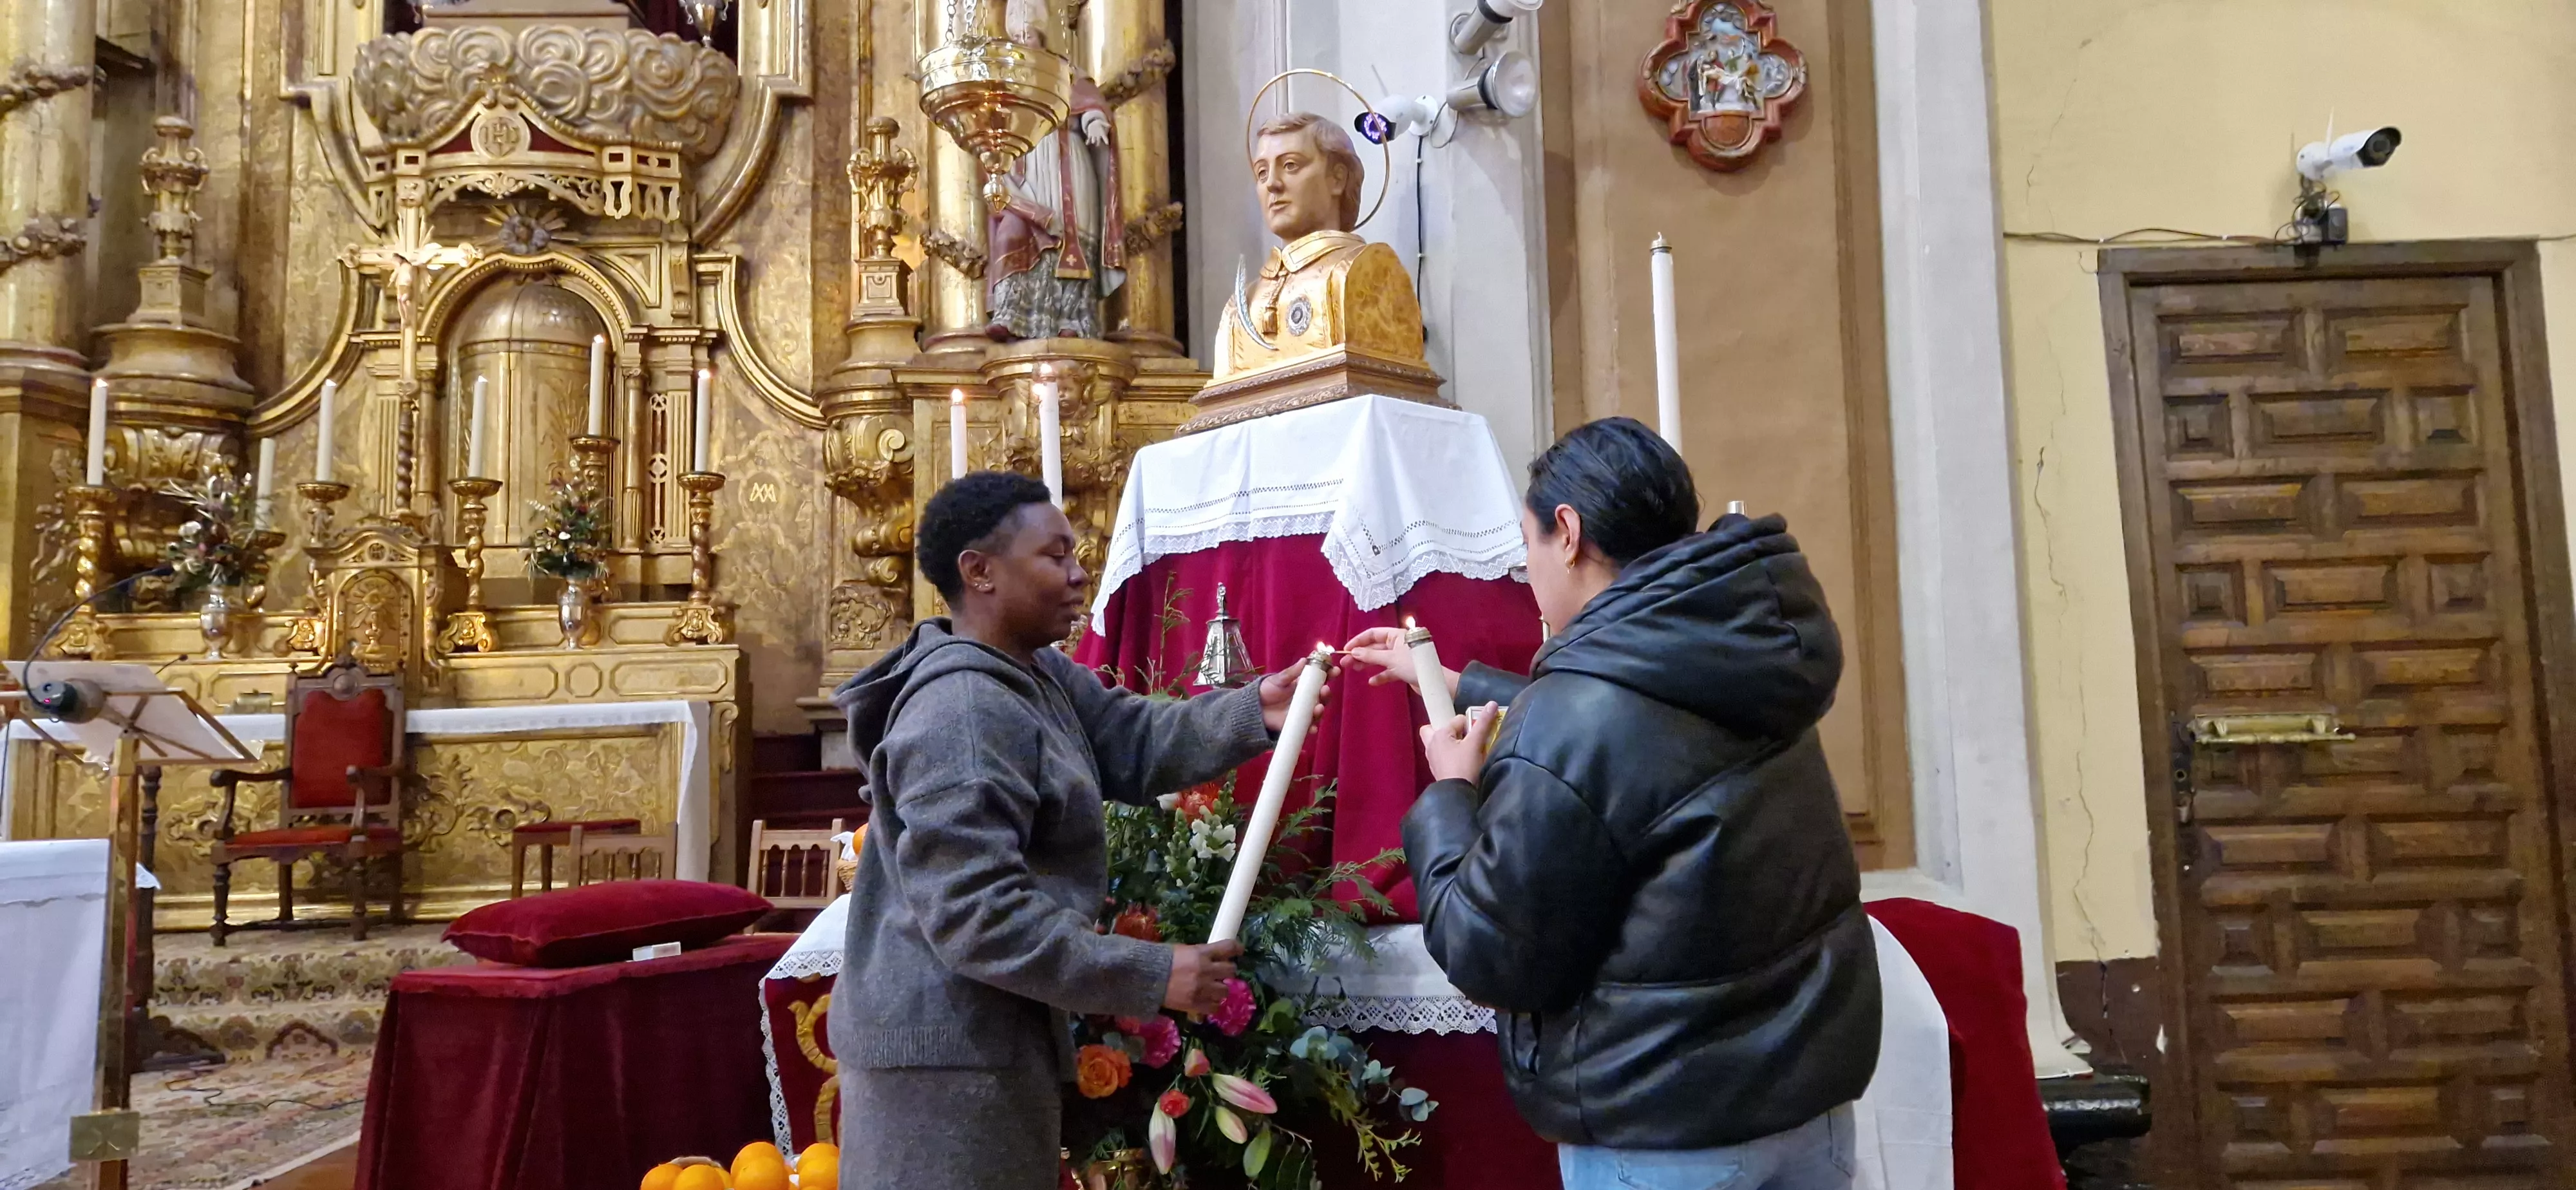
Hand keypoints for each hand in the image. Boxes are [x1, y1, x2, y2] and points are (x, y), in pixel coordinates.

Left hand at [1082, 111, 1111, 147]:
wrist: (1093, 123)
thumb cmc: (1099, 123)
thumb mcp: (1101, 122)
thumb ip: (1105, 124)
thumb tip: (1110, 126)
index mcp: (1102, 133)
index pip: (1105, 137)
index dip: (1106, 140)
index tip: (1107, 143)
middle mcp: (1098, 136)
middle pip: (1099, 140)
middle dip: (1098, 142)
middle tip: (1098, 145)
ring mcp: (1094, 136)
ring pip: (1093, 140)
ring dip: (1093, 140)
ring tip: (1093, 142)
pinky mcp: (1090, 135)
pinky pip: (1089, 139)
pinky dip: (1087, 141)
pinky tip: (1086, 144)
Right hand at [1164, 940, 1240, 1012]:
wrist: (1144, 978)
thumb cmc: (1159, 960)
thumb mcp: (1181, 950)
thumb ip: (1198, 953)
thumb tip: (1210, 956)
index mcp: (1201, 953)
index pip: (1228, 947)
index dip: (1237, 948)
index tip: (1239, 950)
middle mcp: (1206, 970)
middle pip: (1231, 970)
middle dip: (1227, 971)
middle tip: (1221, 973)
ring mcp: (1202, 988)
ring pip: (1225, 990)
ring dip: (1220, 989)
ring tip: (1212, 989)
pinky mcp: (1196, 1004)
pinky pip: (1214, 1007)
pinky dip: (1212, 1004)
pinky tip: (1206, 1001)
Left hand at [1256, 663, 1329, 732]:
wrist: (1254, 708)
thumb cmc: (1267, 690)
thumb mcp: (1278, 680)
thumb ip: (1291, 672)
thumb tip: (1304, 660)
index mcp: (1304, 685)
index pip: (1321, 679)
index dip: (1330, 674)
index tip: (1335, 670)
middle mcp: (1307, 699)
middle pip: (1322, 697)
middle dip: (1326, 693)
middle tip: (1325, 689)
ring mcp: (1303, 712)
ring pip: (1317, 712)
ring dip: (1320, 710)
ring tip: (1318, 707)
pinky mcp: (1297, 724)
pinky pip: (1307, 727)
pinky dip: (1311, 728)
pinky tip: (1312, 728)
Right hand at [1339, 627, 1460, 694]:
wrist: (1434, 683)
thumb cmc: (1414, 665)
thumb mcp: (1390, 659)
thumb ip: (1371, 655)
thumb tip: (1354, 651)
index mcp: (1396, 635)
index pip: (1373, 634)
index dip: (1358, 640)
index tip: (1346, 649)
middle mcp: (1398, 644)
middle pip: (1374, 646)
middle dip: (1360, 654)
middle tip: (1345, 663)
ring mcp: (1400, 657)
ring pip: (1379, 659)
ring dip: (1367, 664)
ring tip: (1354, 670)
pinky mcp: (1403, 670)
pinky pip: (1388, 671)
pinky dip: (1380, 675)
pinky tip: (1372, 682)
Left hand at [1422, 702, 1500, 783]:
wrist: (1457, 794)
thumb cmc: (1465, 767)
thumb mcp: (1476, 744)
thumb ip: (1483, 723)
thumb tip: (1492, 703)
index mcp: (1439, 734)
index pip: (1458, 720)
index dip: (1470, 726)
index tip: (1477, 736)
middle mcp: (1431, 743)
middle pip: (1435, 728)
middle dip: (1449, 730)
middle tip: (1462, 738)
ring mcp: (1431, 757)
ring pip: (1437, 742)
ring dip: (1448, 743)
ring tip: (1462, 750)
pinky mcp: (1435, 768)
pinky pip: (1439, 755)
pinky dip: (1447, 755)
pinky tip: (1460, 761)